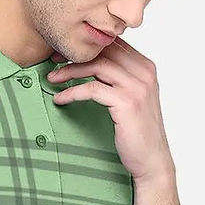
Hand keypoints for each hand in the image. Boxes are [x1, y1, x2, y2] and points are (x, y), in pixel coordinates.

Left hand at [48, 40, 174, 183]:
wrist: (151, 160)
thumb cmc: (138, 134)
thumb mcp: (131, 100)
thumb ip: (119, 81)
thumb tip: (94, 68)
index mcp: (145, 67)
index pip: (113, 44)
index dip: (87, 45)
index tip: (64, 54)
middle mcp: (144, 72)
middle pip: (104, 51)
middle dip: (74, 54)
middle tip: (53, 61)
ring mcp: (137, 87)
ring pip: (97, 65)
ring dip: (70, 71)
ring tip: (52, 79)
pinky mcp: (126, 103)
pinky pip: (92, 89)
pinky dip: (72, 92)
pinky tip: (60, 99)